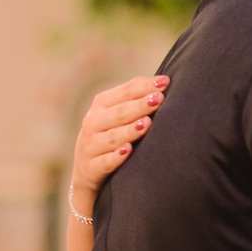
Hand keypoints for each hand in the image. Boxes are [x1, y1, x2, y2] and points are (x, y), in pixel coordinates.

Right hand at [71, 75, 168, 204]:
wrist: (86, 169)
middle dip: (139, 106)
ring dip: (130, 130)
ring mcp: (90, 146)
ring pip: (112, 137)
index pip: (125, 92)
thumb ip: (136, 98)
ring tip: (147, 123)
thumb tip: (163, 81)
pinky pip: (105, 162)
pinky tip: (128, 150)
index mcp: (101, 105)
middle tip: (159, 99)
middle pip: (119, 113)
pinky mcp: (91, 168)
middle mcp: (92, 123)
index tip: (165, 82)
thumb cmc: (112, 133)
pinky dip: (116, 156)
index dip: (145, 87)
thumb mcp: (117, 114)